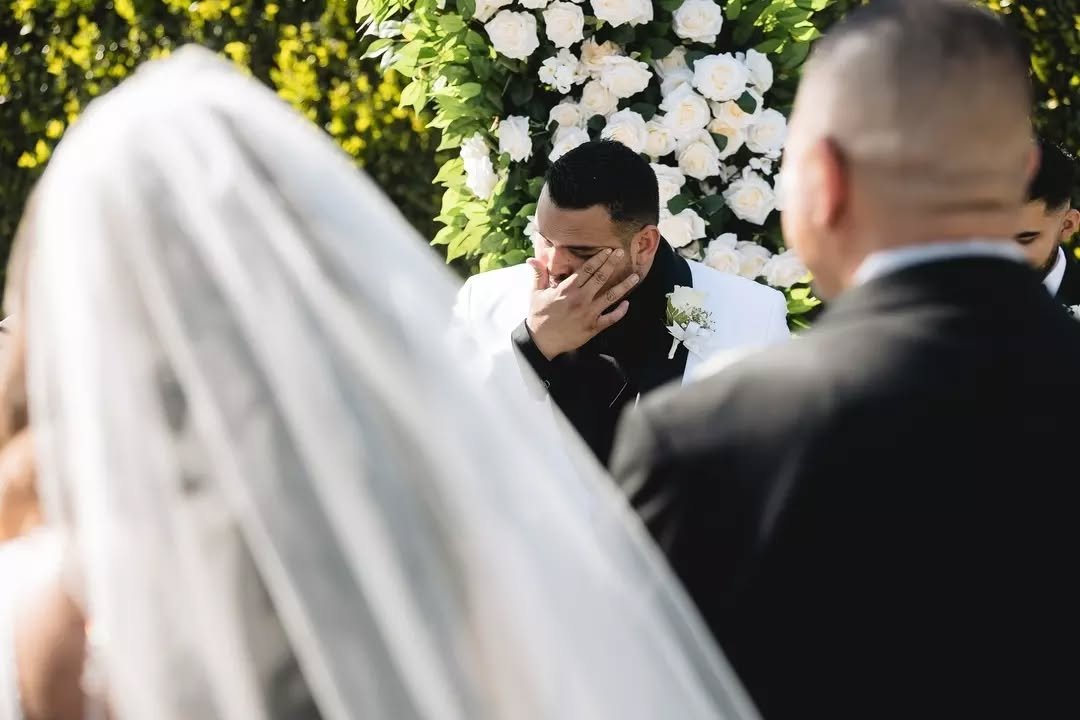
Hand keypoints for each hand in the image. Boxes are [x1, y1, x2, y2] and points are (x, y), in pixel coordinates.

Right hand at [525, 248, 639, 359]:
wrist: (541, 342)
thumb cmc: (538, 316)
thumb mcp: (536, 293)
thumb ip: (539, 275)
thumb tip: (532, 259)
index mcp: (567, 289)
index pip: (586, 269)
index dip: (599, 258)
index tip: (608, 250)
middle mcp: (580, 299)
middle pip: (600, 278)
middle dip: (612, 264)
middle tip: (622, 253)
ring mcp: (588, 313)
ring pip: (610, 296)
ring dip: (624, 286)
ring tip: (636, 277)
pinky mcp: (593, 327)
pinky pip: (610, 318)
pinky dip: (620, 312)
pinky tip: (627, 304)